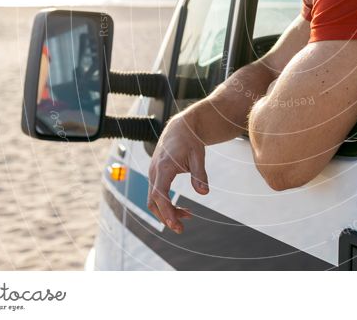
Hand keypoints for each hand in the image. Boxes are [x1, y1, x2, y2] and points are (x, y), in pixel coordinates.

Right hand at [147, 113, 209, 233]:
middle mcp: (154, 172)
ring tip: (188, 215)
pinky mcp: (156, 176)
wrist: (180, 128)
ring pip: (154, 200)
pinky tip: (182, 208)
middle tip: (182, 228)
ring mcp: (153, 174)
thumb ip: (200, 174)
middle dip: (166, 217)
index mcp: (164, 167)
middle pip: (153, 202)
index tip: (176, 225)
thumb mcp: (198, 155)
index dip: (166, 212)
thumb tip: (204, 193)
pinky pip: (157, 194)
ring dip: (168, 211)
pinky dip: (167, 204)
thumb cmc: (190, 141)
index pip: (160, 195)